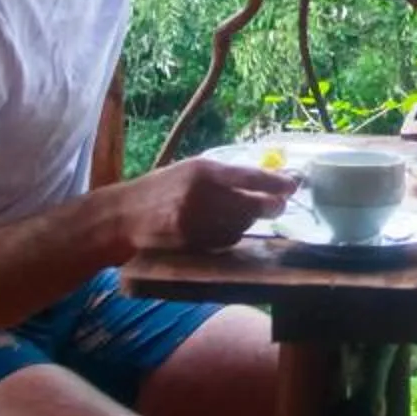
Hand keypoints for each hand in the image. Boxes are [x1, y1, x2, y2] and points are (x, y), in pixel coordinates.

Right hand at [125, 157, 296, 253]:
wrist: (122, 217)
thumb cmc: (160, 189)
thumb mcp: (190, 170)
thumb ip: (225, 175)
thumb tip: (268, 179)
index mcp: (202, 171)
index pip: (250, 177)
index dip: (277, 183)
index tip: (294, 184)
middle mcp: (201, 197)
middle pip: (252, 206)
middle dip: (271, 206)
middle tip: (278, 205)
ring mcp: (196, 224)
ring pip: (241, 226)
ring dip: (248, 221)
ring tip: (241, 214)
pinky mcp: (192, 245)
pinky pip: (225, 242)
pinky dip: (231, 236)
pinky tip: (222, 228)